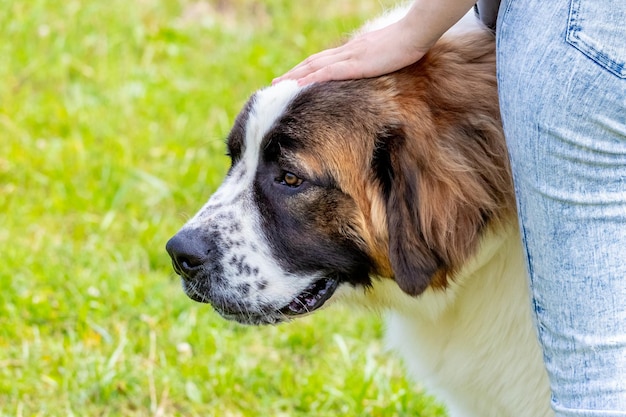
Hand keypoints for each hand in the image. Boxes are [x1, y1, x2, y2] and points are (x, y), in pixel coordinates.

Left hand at [272, 15, 431, 85]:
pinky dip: (311, 78)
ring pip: (315, 66)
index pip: (322, 60)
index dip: (305, 68)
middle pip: (313, 62)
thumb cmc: (404, 43)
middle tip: (276, 82)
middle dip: (293, 73)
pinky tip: (299, 85)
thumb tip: (364, 69)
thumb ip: (370, 61)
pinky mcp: (356, 64)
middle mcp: (346, 52)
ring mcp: (349, 57)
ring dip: (296, 76)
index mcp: (351, 51)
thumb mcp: (382, 54)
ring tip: (279, 84)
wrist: (414, 34)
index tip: (291, 77)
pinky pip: (328, 72)